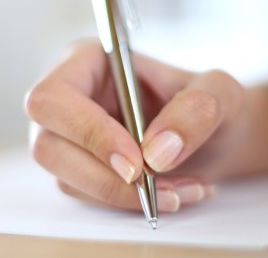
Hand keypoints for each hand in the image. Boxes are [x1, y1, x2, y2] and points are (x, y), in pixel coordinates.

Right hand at [25, 40, 267, 211]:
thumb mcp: (220, 93)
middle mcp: (69, 99)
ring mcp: (70, 136)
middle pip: (47, 144)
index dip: (88, 132)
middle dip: (102, 176)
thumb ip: (196, 111)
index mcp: (88, 61)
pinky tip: (172, 194)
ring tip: (182, 190)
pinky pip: (88, 196)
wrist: (217, 135)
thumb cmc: (211, 102)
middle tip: (154, 188)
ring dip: (123, 195)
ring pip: (65, 178)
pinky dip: (129, 204)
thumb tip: (155, 152)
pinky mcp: (81, 168)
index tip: (136, 162)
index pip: (55, 97)